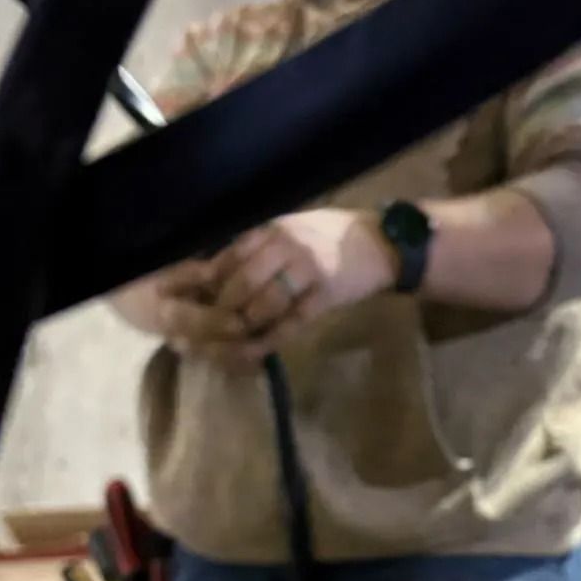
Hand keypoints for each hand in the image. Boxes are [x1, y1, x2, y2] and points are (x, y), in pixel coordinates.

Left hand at [203, 209, 396, 357]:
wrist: (381, 243)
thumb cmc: (332, 236)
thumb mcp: (293, 230)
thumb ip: (261, 247)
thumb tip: (219, 273)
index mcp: (274, 229)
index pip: (231, 256)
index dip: (211, 283)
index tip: (199, 302)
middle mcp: (287, 246)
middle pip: (243, 282)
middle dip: (223, 309)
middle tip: (211, 328)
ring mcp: (307, 271)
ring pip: (264, 304)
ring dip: (245, 326)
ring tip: (232, 340)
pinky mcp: (325, 296)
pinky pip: (291, 322)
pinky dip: (271, 339)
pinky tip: (256, 351)